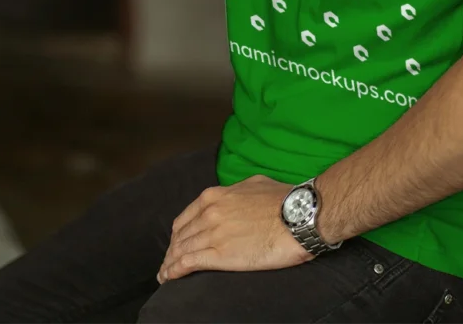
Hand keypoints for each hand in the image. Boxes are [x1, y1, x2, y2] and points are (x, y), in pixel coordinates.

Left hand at [157, 175, 311, 284]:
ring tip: (164, 275)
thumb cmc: (283, 199)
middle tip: (168, 263)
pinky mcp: (220, 255)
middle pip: (181, 236)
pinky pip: (188, 263)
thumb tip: (235, 197)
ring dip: (170, 263)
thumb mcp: (254, 184)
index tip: (177, 244)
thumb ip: (236, 192)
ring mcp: (213, 233)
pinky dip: (174, 271)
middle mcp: (209, 213)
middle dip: (172, 250)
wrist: (298, 215)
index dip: (179, 233)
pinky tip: (169, 278)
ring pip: (181, 250)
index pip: (186, 218)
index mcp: (216, 196)